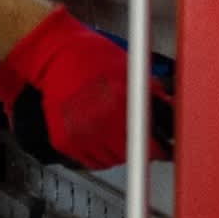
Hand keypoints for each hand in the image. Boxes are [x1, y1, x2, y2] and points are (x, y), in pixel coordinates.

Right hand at [0, 9, 172, 170]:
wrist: (51, 57)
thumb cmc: (89, 56)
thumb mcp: (129, 68)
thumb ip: (149, 92)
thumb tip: (167, 109)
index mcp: (120, 105)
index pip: (149, 144)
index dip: (158, 149)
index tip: (160, 149)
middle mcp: (100, 124)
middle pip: (130, 154)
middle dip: (136, 146)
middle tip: (134, 134)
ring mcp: (80, 135)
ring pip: (110, 160)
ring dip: (116, 150)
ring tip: (112, 131)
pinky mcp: (64, 142)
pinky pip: (90, 161)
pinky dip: (96, 152)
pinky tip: (97, 136)